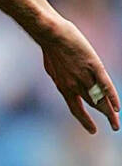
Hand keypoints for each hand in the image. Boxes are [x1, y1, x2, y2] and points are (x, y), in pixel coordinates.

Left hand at [40, 16, 119, 134]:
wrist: (50, 34)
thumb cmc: (50, 47)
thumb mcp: (52, 68)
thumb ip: (60, 78)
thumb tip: (63, 82)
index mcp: (64, 87)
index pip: (76, 109)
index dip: (85, 121)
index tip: (93, 130)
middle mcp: (74, 86)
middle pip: (93, 105)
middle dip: (104, 116)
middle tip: (115, 126)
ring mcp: (84, 76)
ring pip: (99, 98)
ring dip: (109, 111)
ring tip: (116, 122)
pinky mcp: (93, 65)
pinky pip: (105, 84)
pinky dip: (111, 96)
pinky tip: (117, 106)